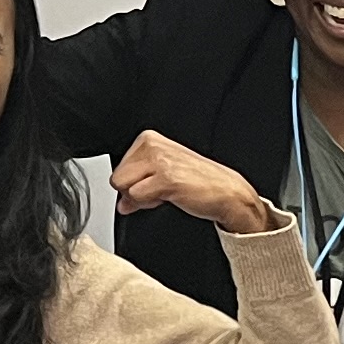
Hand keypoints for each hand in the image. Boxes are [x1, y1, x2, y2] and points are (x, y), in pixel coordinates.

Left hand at [113, 130, 275, 236]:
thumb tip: (121, 204)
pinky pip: (137, 197)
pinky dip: (150, 204)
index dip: (134, 183)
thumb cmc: (199, 182)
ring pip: (124, 187)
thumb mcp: (161, 178)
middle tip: (161, 190)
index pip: (118, 169)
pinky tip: (171, 196)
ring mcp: (159, 159)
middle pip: (117, 178)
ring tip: (167, 192)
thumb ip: (137, 186)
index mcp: (149, 139)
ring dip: (143, 199)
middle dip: (135, 192)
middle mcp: (152, 145)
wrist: (226, 192)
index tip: (155, 182)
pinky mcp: (166, 177)